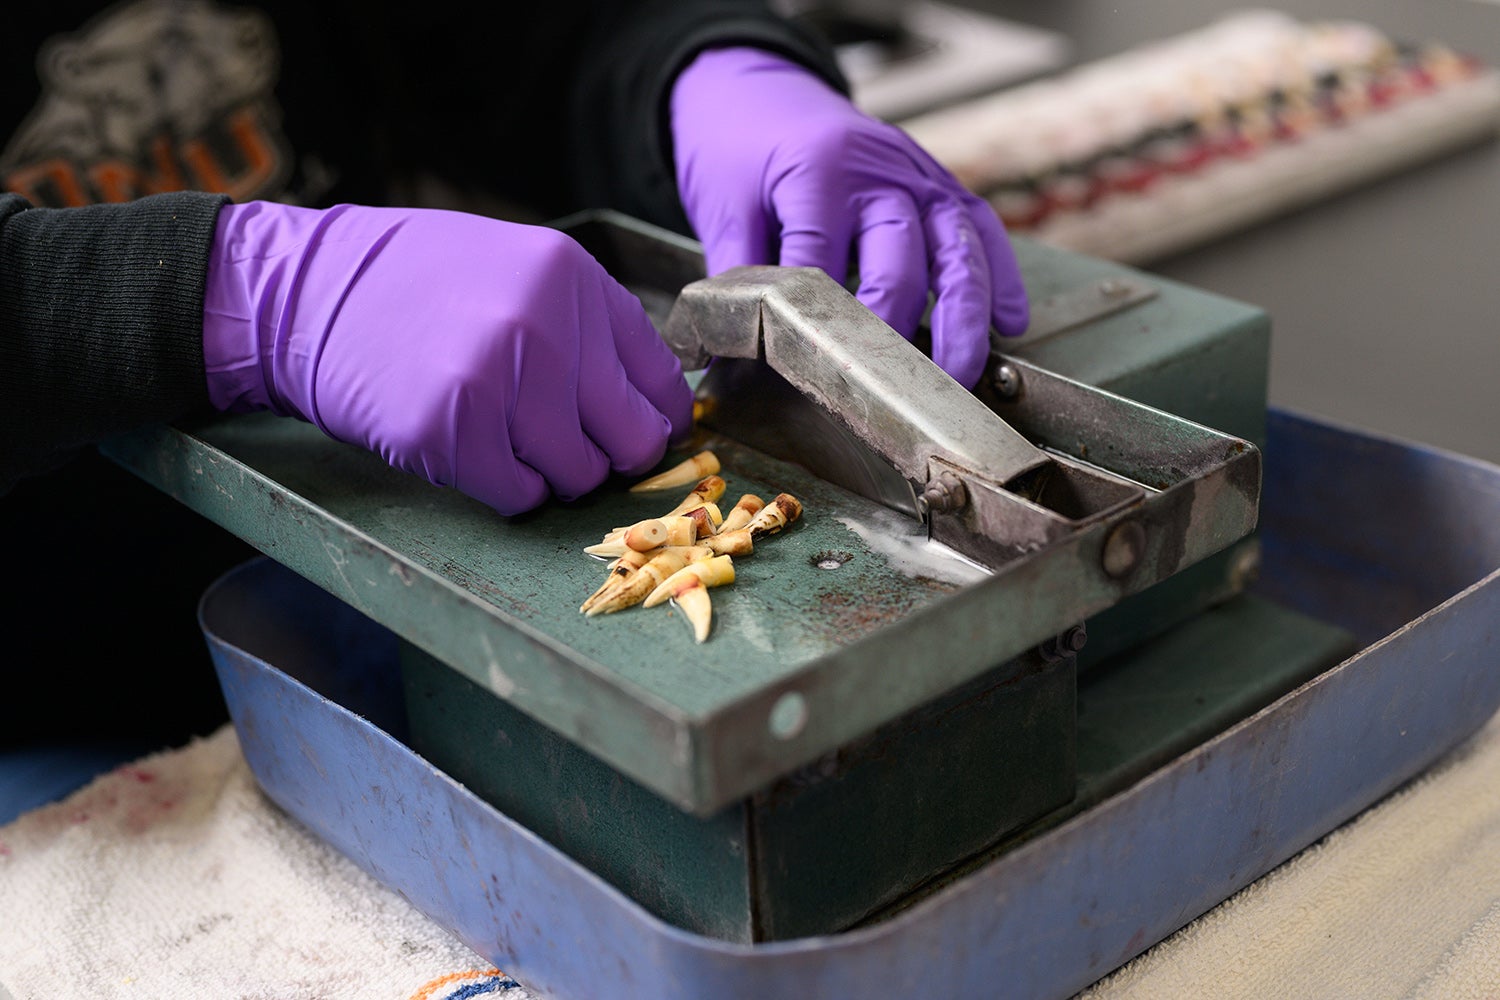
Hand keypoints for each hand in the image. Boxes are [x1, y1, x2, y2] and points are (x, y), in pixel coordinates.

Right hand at [201, 202, 693, 515]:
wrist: (306, 294)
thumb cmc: (417, 284)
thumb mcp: (518, 268)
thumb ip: (587, 323)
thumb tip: (652, 396)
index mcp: (574, 279)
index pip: (662, 384)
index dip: (652, 419)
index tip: (629, 429)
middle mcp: (546, 327)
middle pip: (632, 440)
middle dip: (606, 454)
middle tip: (566, 444)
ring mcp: (498, 381)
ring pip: (578, 476)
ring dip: (550, 472)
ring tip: (504, 435)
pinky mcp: (449, 433)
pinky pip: (519, 495)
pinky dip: (506, 487)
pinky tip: (474, 449)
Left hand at [669, 46, 1027, 389]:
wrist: (763, 92)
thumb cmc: (741, 150)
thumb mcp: (722, 206)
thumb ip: (735, 277)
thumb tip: (730, 351)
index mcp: (817, 173)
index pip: (822, 259)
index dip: (818, 320)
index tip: (816, 371)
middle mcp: (878, 172)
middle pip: (899, 259)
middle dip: (898, 327)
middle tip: (894, 386)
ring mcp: (917, 176)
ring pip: (957, 249)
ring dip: (965, 316)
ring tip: (961, 373)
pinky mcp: (940, 184)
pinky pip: (980, 229)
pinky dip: (999, 278)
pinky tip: (1008, 322)